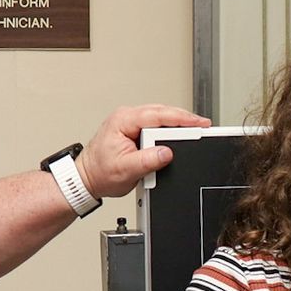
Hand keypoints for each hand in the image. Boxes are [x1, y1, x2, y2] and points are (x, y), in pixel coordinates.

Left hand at [73, 104, 209, 200]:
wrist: (87, 178)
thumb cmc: (100, 173)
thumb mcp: (126, 170)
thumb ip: (148, 160)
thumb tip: (166, 152)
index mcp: (123, 120)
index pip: (158, 115)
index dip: (181, 118)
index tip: (198, 123)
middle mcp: (126, 116)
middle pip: (162, 112)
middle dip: (183, 118)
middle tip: (203, 126)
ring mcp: (129, 121)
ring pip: (159, 116)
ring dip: (176, 122)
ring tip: (194, 129)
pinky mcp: (132, 128)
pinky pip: (154, 123)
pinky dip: (168, 127)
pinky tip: (178, 133)